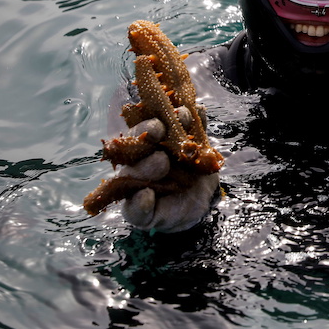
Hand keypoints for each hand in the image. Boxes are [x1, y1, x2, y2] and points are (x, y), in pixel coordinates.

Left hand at [118, 111, 219, 232]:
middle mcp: (148, 148)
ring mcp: (170, 139)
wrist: (196, 202)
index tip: (158, 160)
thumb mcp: (152, 218)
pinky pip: (193, 122)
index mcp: (134, 166)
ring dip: (175, 116)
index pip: (129, 158)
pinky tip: (199, 110)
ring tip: (184, 115)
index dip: (139, 155)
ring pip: (168, 122)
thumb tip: (143, 195)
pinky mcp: (191, 133)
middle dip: (149, 128)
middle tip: (159, 129)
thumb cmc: (167, 211)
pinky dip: (197, 115)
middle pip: (143, 133)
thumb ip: (140, 212)